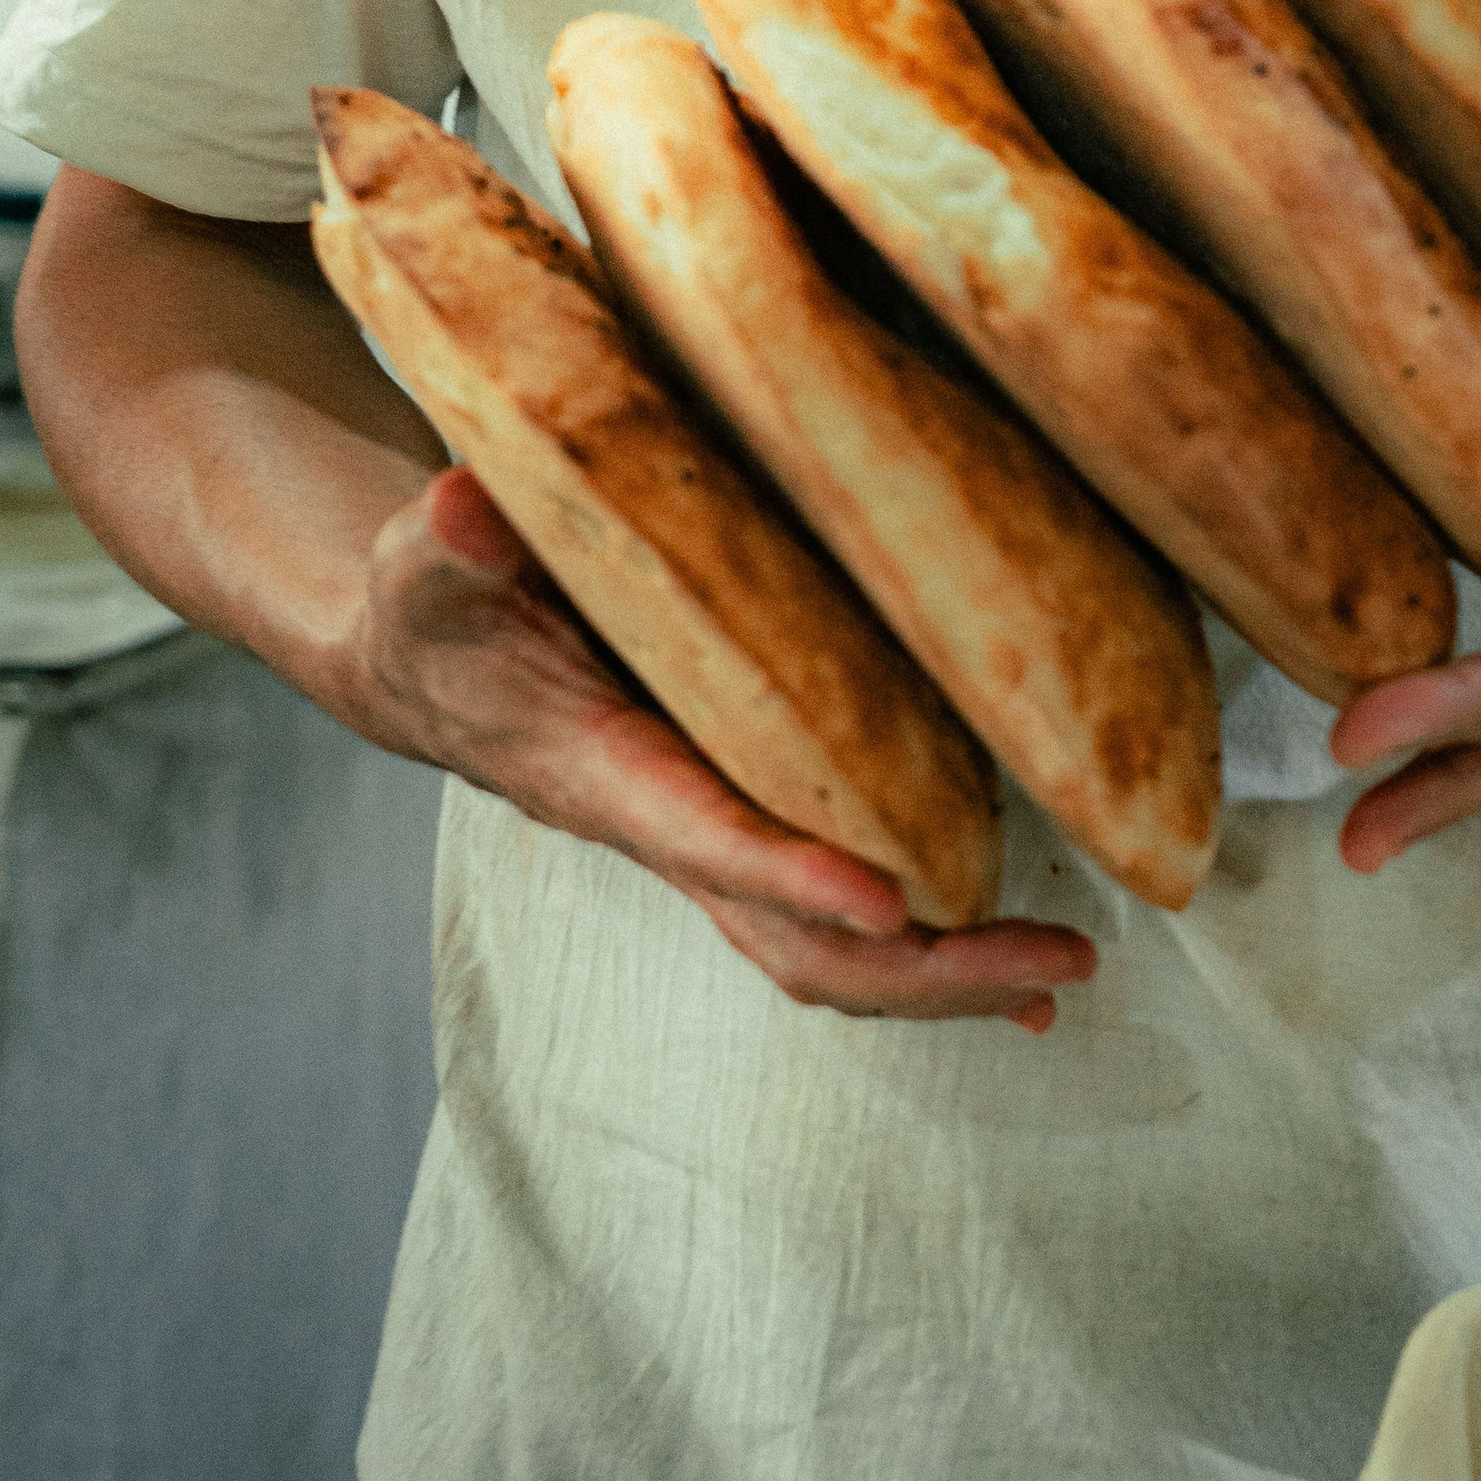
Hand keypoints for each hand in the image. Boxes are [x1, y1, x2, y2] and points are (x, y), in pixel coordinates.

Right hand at [354, 467, 1096, 1031]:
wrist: (430, 661)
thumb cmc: (436, 610)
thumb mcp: (426, 566)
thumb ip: (449, 544)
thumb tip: (468, 504)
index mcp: (607, 775)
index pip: (711, 840)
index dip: (799, 876)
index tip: (894, 902)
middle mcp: (671, 832)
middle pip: (801, 944)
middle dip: (927, 968)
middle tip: (1052, 964)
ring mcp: (713, 839)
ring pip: (829, 950)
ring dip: (944, 974)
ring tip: (1054, 977)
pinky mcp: (744, 819)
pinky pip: (835, 915)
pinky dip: (925, 948)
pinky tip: (1007, 964)